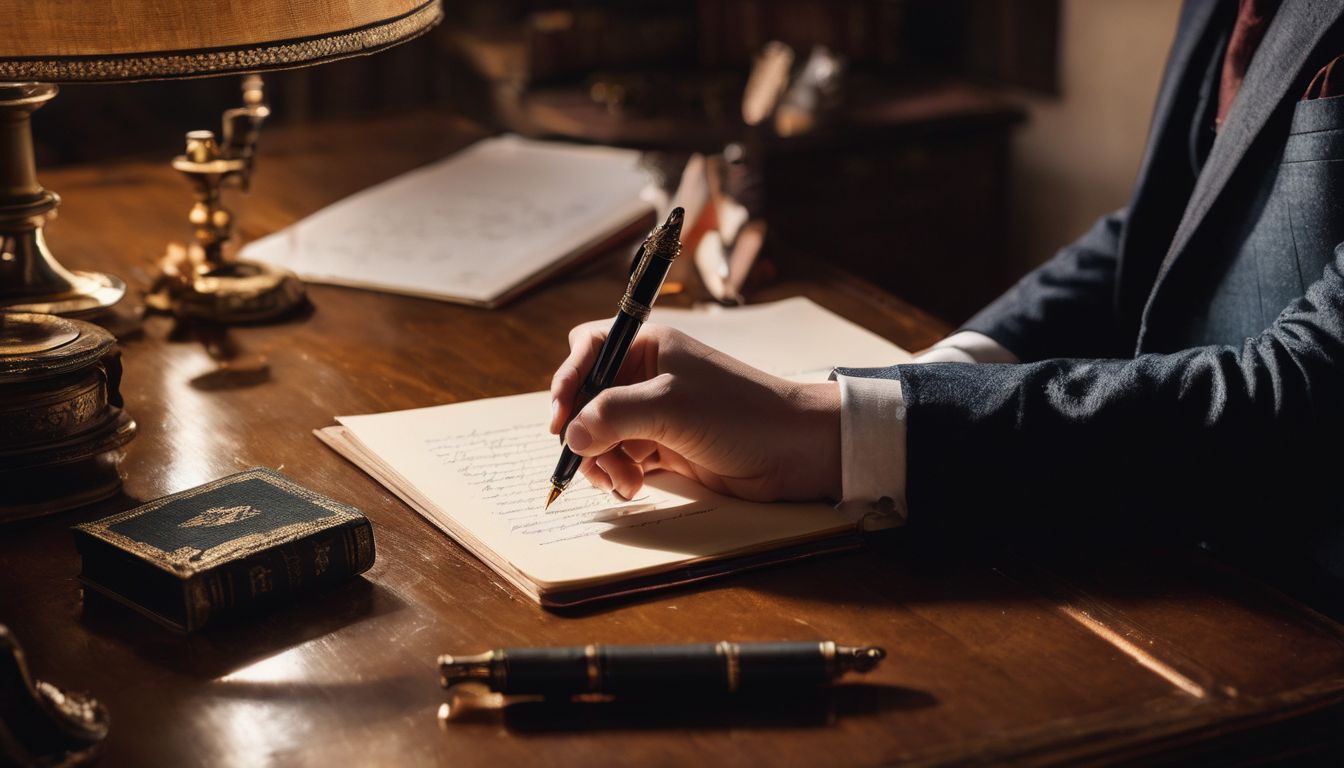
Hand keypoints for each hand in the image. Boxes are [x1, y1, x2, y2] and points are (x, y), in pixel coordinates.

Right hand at [549, 321, 840, 501]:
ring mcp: (656, 415)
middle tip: (590, 459)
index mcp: (649, 348)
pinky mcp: (666, 448)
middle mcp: (648, 377)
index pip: (588, 350)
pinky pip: (623, 458)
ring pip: (602, 434)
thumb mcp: (669, 406)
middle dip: (584, 432)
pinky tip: (632, 487)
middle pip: (588, 399)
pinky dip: (619, 473)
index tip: (560, 418)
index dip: (567, 380)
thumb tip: (569, 435)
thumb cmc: (739, 413)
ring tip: (622, 481)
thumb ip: (613, 415)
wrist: (794, 451)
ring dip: (601, 460)